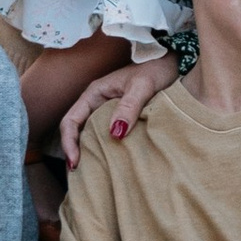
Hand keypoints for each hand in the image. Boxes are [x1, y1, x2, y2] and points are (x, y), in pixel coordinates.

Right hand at [59, 49, 179, 165]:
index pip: (70, 120)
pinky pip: (105, 135)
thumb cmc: (156, 70)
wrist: (172, 63)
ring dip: (87, 153)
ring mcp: (107, 111)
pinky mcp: (119, 118)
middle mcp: (96, 103)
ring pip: (89, 135)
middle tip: (79, 177)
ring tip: (90, 175)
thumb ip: (129, 107)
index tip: (75, 163)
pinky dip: (102, 149)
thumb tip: (115, 134)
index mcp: (94, 93)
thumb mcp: (143, 87)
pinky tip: (109, 164)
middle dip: (74, 153)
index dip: (68, 143)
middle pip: (76, 131)